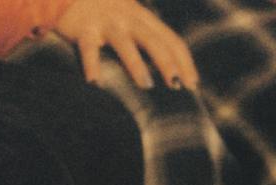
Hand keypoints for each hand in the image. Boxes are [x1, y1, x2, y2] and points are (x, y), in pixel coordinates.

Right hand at [51, 0, 197, 88]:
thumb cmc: (103, 8)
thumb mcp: (130, 17)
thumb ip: (147, 36)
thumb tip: (170, 70)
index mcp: (143, 17)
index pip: (170, 39)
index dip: (184, 61)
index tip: (192, 83)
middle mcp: (127, 18)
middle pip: (152, 40)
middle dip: (166, 62)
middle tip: (176, 85)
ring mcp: (105, 22)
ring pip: (124, 43)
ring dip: (135, 64)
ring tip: (146, 84)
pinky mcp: (83, 28)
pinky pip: (88, 48)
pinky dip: (91, 64)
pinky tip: (95, 82)